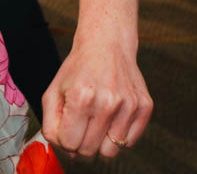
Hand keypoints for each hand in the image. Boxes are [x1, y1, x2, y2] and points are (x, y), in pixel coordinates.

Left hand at [41, 36, 151, 159]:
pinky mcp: (145, 107)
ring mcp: (129, 105)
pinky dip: (118, 135)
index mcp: (81, 96)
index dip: (64, 139)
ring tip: (96, 120)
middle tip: (81, 123)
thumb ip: (51, 124)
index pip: (69, 143)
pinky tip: (112, 116)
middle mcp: (107, 102)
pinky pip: (129, 143)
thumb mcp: (54, 91)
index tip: (67, 127)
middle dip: (80, 142)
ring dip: (100, 141)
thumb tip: (67, 151)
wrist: (106, 44)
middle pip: (89, 151)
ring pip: (110, 152)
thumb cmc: (78, 70)